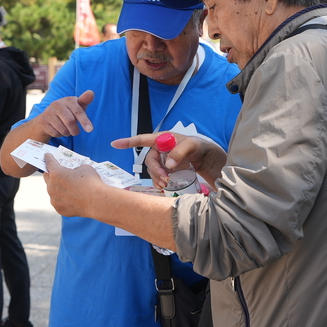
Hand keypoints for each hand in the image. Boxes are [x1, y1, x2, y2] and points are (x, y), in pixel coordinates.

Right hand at [35, 90, 93, 136]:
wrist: (46, 118)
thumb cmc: (67, 112)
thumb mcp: (77, 107)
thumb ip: (85, 101)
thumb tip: (91, 92)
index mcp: (68, 100)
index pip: (78, 111)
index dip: (84, 121)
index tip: (90, 130)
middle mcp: (57, 104)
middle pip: (70, 121)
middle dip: (75, 130)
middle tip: (75, 132)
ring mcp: (49, 112)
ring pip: (63, 129)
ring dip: (67, 133)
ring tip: (66, 129)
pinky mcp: (43, 121)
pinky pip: (55, 133)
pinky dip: (59, 134)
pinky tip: (57, 130)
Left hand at [43, 154, 104, 216]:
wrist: (97, 201)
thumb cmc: (91, 182)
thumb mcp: (84, 168)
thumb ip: (75, 170)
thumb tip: (73, 174)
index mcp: (57, 173)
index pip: (49, 162)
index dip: (48, 158)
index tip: (47, 156)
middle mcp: (52, 186)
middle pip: (47, 177)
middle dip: (50, 173)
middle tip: (54, 171)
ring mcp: (54, 199)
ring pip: (52, 191)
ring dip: (56, 187)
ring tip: (65, 186)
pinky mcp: (59, 209)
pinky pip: (58, 201)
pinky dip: (62, 199)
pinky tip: (70, 198)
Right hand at [111, 132, 226, 189]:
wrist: (211, 160)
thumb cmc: (202, 147)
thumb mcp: (193, 145)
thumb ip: (180, 152)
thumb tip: (168, 164)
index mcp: (164, 139)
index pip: (143, 139)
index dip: (129, 141)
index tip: (115, 143)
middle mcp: (162, 149)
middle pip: (150, 160)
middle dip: (154, 170)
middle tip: (164, 179)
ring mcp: (164, 160)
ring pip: (153, 170)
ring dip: (156, 178)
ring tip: (165, 185)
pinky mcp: (169, 170)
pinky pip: (159, 176)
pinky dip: (159, 182)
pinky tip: (164, 187)